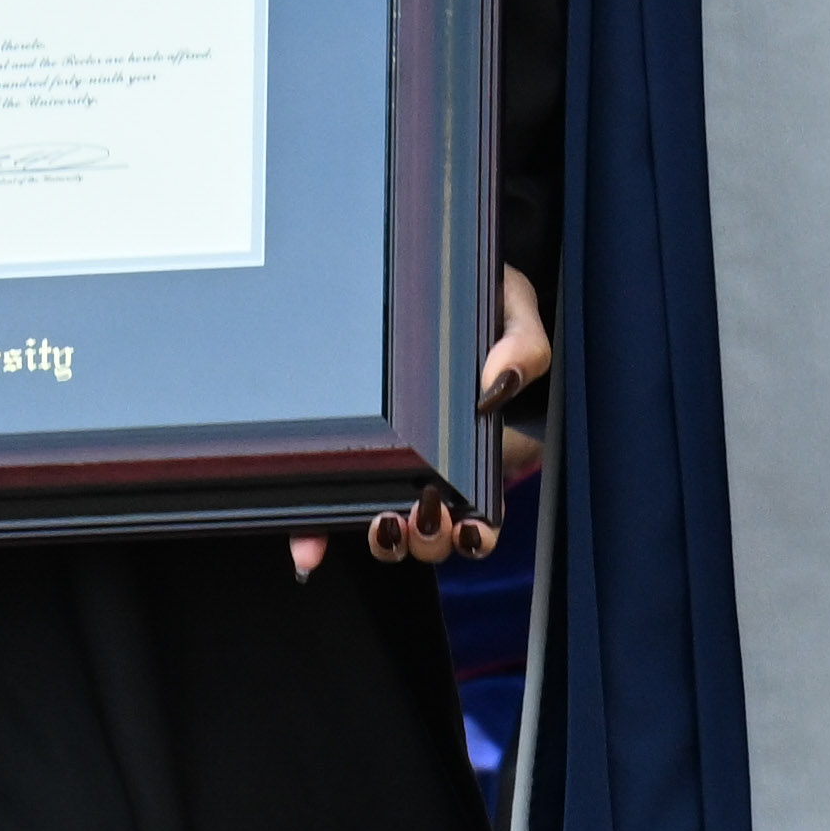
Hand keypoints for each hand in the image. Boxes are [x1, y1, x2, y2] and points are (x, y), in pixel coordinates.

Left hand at [292, 265, 545, 577]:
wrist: (423, 283)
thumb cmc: (476, 306)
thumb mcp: (510, 311)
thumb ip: (522, 346)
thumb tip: (497, 386)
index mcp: (478, 448)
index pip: (483, 512)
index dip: (477, 533)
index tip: (470, 529)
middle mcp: (434, 468)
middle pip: (433, 533)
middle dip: (428, 541)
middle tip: (425, 520)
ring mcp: (387, 463)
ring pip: (385, 528)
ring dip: (385, 540)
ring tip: (385, 523)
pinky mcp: (344, 452)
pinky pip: (329, 502)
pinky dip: (316, 531)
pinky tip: (307, 547)